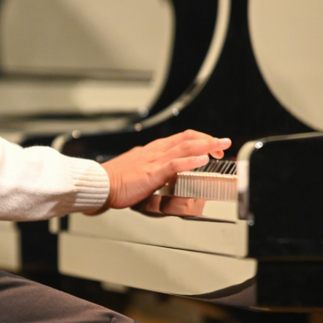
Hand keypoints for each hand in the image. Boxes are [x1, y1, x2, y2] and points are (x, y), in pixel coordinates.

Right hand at [100, 131, 231, 210]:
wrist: (98, 184)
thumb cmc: (113, 182)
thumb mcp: (136, 173)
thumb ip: (151, 173)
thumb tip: (163, 177)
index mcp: (152, 151)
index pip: (180, 139)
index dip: (198, 140)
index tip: (210, 145)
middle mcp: (155, 152)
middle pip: (187, 138)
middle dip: (208, 138)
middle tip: (223, 142)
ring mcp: (154, 161)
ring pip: (185, 147)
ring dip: (206, 145)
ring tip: (220, 146)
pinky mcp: (151, 173)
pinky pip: (175, 164)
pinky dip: (191, 160)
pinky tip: (203, 160)